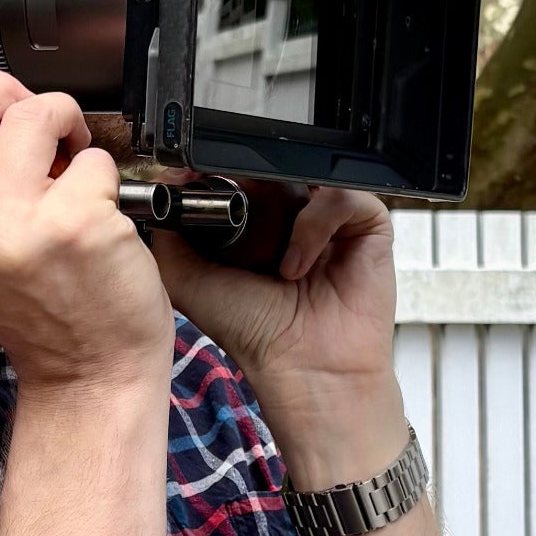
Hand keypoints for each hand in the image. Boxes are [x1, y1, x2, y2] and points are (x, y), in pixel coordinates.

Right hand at [0, 72, 173, 391]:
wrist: (86, 369)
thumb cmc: (26, 313)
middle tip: (24, 124)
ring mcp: (8, 231)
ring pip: (25, 114)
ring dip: (56, 119)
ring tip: (64, 153)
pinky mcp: (70, 224)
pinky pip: (88, 154)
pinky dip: (99, 168)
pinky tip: (92, 199)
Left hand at [150, 188, 407, 487]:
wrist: (302, 368)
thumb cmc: (255, 333)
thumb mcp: (189, 279)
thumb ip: (170, 234)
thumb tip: (167, 185)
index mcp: (257, 223)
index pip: (243, 173)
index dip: (225, 174)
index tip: (205, 183)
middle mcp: (295, 216)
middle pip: (276, 167)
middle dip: (255, 186)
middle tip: (241, 214)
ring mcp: (333, 219)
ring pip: (309, 175)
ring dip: (285, 214)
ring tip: (275, 262)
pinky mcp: (368, 225)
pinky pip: (342, 196)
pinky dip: (316, 224)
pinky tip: (298, 265)